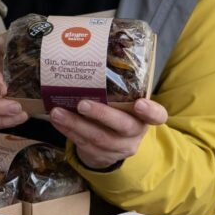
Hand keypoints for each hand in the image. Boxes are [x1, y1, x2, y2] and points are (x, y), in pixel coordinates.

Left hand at [49, 98, 167, 168]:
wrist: (113, 147)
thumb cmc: (117, 113)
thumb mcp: (123, 104)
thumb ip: (116, 90)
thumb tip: (88, 59)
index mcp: (144, 117)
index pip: (157, 115)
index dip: (150, 111)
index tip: (140, 103)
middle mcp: (135, 133)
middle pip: (122, 126)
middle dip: (101, 114)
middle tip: (82, 104)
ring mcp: (118, 148)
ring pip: (98, 137)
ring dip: (75, 124)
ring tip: (57, 112)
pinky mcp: (101, 156)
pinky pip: (83, 144)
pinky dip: (68, 131)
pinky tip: (57, 121)